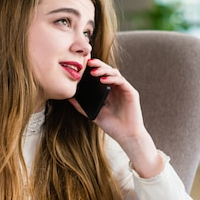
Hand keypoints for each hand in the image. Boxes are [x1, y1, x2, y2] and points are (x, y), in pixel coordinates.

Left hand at [70, 59, 163, 177]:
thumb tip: (68, 97)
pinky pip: (121, 81)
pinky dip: (112, 79)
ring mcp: (124, 89)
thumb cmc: (111, 126)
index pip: (100, 75)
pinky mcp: (131, 92)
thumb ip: (81, 106)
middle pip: (107, 70)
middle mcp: (116, 88)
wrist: (127, 136)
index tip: (82, 65)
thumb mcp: (92, 114)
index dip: (92, 68)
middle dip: (98, 65)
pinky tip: (103, 80)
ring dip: (104, 70)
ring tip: (93, 72)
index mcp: (108, 91)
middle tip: (88, 62)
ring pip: (114, 73)